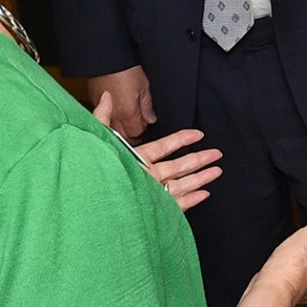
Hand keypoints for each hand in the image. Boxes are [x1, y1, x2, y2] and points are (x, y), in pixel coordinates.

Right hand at [87, 65, 155, 140]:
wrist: (106, 57)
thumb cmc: (126, 69)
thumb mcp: (144, 86)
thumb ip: (147, 107)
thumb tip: (151, 119)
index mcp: (128, 112)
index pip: (136, 133)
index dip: (142, 128)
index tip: (144, 121)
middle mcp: (113, 115)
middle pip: (122, 136)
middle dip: (130, 133)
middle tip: (136, 123)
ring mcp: (102, 111)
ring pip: (110, 129)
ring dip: (118, 128)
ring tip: (124, 119)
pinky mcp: (93, 103)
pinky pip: (100, 118)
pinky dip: (108, 118)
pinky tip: (113, 110)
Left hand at [91, 93, 222, 211]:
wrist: (90, 202)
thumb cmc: (90, 172)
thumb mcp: (96, 141)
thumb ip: (102, 118)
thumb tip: (107, 95)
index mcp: (135, 159)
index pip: (164, 147)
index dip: (181, 139)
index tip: (197, 134)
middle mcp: (146, 176)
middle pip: (179, 166)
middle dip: (199, 159)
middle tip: (216, 153)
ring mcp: (151, 193)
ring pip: (182, 184)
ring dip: (200, 177)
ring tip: (217, 171)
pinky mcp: (153, 211)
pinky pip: (176, 205)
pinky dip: (191, 200)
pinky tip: (203, 194)